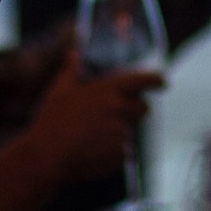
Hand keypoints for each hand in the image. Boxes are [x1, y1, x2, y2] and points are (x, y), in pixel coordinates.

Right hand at [11, 50, 164, 184]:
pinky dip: (112, 152)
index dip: (156, 80)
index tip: (164, 81)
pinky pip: (123, 151)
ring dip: (117, 133)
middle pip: (143, 108)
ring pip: (129, 131)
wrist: (47, 156)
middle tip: (112, 116)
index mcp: (108, 89)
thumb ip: (71, 70)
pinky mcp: (121, 154)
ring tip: (92, 138)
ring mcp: (121, 132)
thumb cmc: (52, 121)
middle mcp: (119, 109)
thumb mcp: (60, 90)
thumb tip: (74, 54)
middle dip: (134, 110)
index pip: (143, 80)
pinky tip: (92, 152)